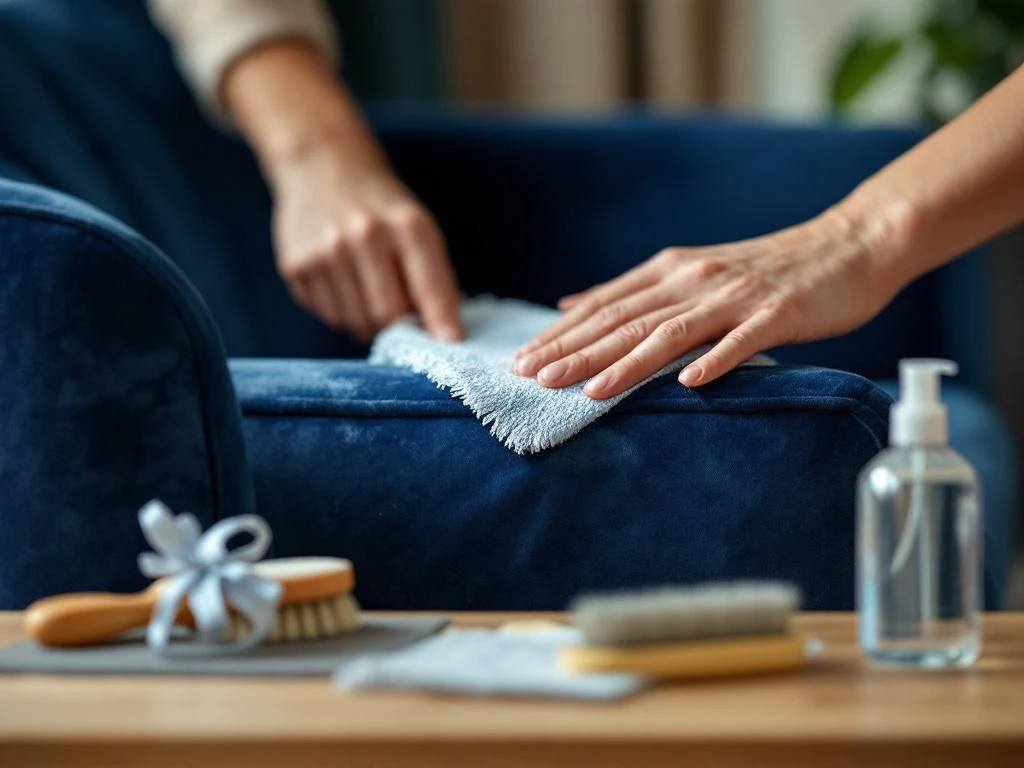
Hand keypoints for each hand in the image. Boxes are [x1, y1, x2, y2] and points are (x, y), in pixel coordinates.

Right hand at [271, 141, 461, 341]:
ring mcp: (325, 252)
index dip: (441, 321)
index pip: (429, 286)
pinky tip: (343, 284)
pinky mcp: (296, 266)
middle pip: (388, 315)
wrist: (321, 166)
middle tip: (403, 319)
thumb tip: (446, 333)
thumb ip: (433, 277)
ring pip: (356, 323)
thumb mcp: (417, 227)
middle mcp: (364, 236)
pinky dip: (342, 313)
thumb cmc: (380, 205)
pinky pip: (328, 316)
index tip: (451, 344)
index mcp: (405, 225)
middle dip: (400, 328)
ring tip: (369, 294)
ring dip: (369, 324)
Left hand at [513, 210, 904, 397]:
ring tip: (588, 390)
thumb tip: (570, 305)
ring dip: (627, 362)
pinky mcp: (777, 314)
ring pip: (672, 331)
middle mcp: (694, 279)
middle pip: (626, 319)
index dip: (561, 334)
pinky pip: (743, 341)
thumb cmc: (763, 269)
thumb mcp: (688, 271)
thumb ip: (632, 291)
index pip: (604, 306)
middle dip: (575, 351)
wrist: (846, 246)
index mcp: (670, 270)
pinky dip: (716, 359)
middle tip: (532, 377)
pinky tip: (689, 383)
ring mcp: (735, 296)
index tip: (523, 360)